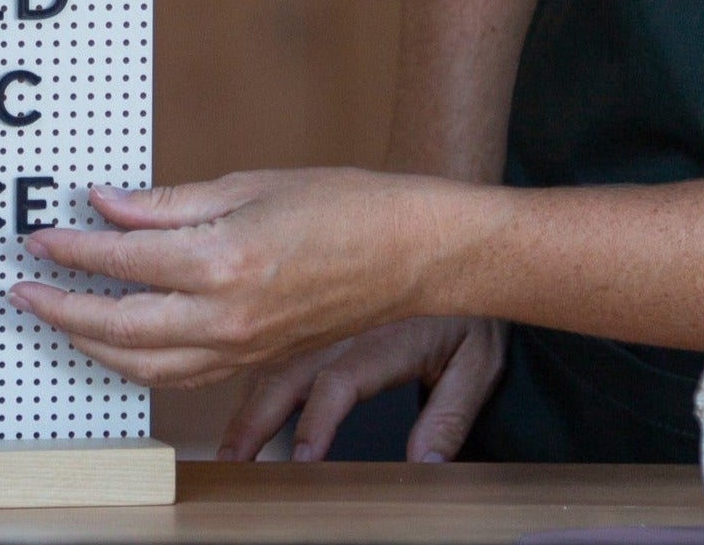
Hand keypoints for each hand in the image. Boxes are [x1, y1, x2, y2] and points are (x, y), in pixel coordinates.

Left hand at [8, 168, 463, 387]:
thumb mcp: (246, 185)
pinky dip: (136, 365)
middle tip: (22, 290)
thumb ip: (167, 203)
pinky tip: (116, 344)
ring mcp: (242, 349)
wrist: (409, 253)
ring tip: (54, 317)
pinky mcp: (256, 361)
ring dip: (89, 344)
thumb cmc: (339, 205)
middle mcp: (227, 317)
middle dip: (60, 309)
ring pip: (143, 367)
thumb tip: (105, 203)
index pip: (123, 262)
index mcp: (223, 261)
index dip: (72, 251)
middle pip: (119, 326)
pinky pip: (180, 377)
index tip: (37, 238)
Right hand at [219, 315, 506, 462]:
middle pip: (288, 369)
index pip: (340, 379)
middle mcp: (342, 324)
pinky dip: (245, 364)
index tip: (300, 457)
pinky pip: (269, 336)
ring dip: (244, 397)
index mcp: (383, 336)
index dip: (318, 419)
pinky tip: (229, 389)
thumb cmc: (469, 308)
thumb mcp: (478, 360)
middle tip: (232, 458)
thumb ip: (450, 415)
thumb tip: (426, 463)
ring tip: (226, 440)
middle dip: (257, 418)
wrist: (455, 239)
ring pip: (268, 351)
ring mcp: (321, 312)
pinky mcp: (311, 307)